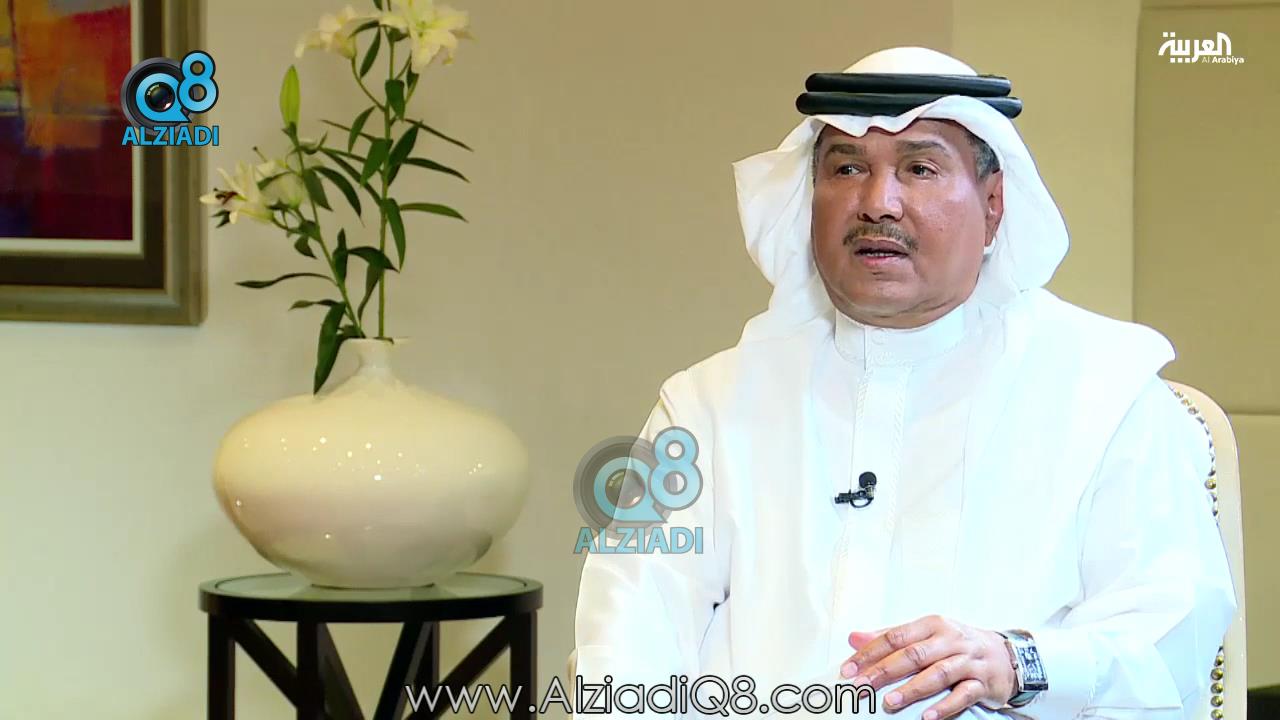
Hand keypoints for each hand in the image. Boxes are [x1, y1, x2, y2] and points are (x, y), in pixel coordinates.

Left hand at [841, 615, 1015, 718]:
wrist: (1007, 655)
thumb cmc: (958, 644)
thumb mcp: (925, 634)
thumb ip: (890, 637)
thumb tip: (854, 638)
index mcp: (932, 625)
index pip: (895, 637)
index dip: (870, 653)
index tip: (849, 669)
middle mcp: (950, 640)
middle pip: (913, 655)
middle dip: (885, 671)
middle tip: (862, 686)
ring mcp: (968, 661)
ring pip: (937, 674)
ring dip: (912, 689)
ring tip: (889, 703)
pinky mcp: (983, 682)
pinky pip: (963, 694)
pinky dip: (945, 706)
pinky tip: (927, 716)